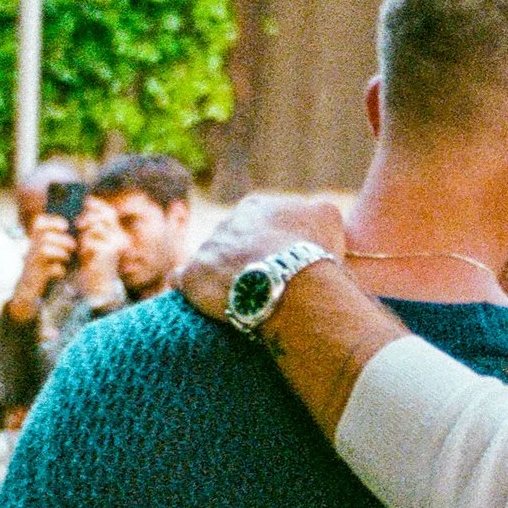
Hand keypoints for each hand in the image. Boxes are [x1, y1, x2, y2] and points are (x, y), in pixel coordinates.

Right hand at [13, 211, 75, 311]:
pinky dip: (57, 269)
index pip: (39, 223)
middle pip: (45, 236)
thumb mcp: (45, 254)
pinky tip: (61, 271)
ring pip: (45, 249)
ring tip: (68, 257)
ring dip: (61, 252)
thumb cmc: (40, 270)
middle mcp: (31, 250)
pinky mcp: (35, 277)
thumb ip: (55, 242)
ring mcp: (32, 263)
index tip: (65, 226)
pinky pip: (46, 269)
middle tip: (73, 246)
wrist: (27, 292)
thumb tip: (73, 235)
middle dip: (62, 239)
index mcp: (34, 242)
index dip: (52, 222)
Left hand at [71, 194, 126, 307]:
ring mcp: (116, 244)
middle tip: (78, 224)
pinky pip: (91, 240)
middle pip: (105, 216)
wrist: (98, 284)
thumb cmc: (92, 260)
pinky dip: (85, 245)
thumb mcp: (90, 238)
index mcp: (117, 232)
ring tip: (82, 241)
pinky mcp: (109, 252)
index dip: (98, 205)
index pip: (110, 212)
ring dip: (86, 232)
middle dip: (90, 216)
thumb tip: (85, 204)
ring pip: (97, 227)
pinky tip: (84, 253)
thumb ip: (89, 224)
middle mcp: (120, 237)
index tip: (85, 202)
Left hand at [175, 192, 349, 324]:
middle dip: (243, 259)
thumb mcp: (327, 216)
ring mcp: (207, 249)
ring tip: (238, 300)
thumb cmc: (313, 252)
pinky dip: (187, 289)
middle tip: (261, 284)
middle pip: (232, 241)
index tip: (280, 262)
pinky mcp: (192, 277)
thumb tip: (313, 214)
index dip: (269, 243)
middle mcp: (228, 222)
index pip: (258, 222)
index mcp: (257, 206)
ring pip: (210, 262)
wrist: (290, 284)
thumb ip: (315, 210)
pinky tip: (198, 300)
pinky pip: (181, 280)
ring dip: (220, 277)